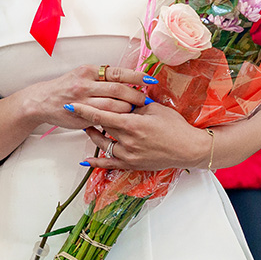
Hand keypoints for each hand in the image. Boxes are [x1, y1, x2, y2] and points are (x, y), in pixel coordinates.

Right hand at [21, 64, 153, 130]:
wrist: (43, 100)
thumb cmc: (66, 88)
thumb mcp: (83, 75)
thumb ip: (102, 77)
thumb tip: (128, 80)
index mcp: (89, 71)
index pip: (118, 72)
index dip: (136, 76)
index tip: (150, 79)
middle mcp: (86, 83)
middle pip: (118, 89)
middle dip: (135, 95)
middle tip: (146, 100)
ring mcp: (83, 100)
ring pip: (113, 105)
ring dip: (127, 108)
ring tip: (137, 111)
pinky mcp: (81, 115)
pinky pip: (103, 118)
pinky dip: (116, 118)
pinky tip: (123, 120)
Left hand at [74, 99, 208, 170]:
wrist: (188, 148)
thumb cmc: (175, 126)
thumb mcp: (155, 108)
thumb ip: (135, 102)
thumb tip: (120, 93)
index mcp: (133, 124)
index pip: (102, 115)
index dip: (85, 110)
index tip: (71, 105)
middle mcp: (128, 142)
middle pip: (101, 128)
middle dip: (88, 120)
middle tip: (78, 112)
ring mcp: (129, 156)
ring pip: (103, 145)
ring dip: (93, 136)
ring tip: (86, 127)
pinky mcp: (132, 165)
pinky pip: (110, 165)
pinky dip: (97, 162)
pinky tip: (86, 159)